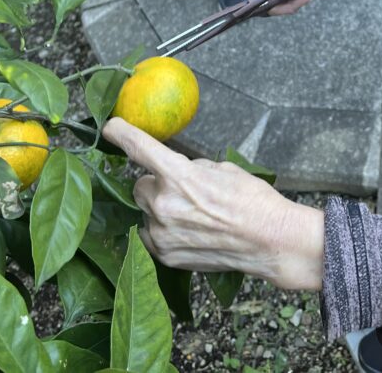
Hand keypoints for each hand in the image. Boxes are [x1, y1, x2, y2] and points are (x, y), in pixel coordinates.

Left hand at [102, 117, 323, 290]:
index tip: (110, 127)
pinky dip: (164, 230)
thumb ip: (189, 168)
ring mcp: (162, 233)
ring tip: (193, 216)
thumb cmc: (253, 200)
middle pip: (141, 185)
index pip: (139, 147)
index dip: (121, 133)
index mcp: (179, 175)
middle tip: (183, 191)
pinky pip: (151, 235)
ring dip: (161, 209)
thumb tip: (173, 170)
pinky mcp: (164, 254)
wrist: (270, 240)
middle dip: (157, 185)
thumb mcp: (222, 169)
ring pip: (146, 211)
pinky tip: (190, 232)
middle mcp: (164, 204)